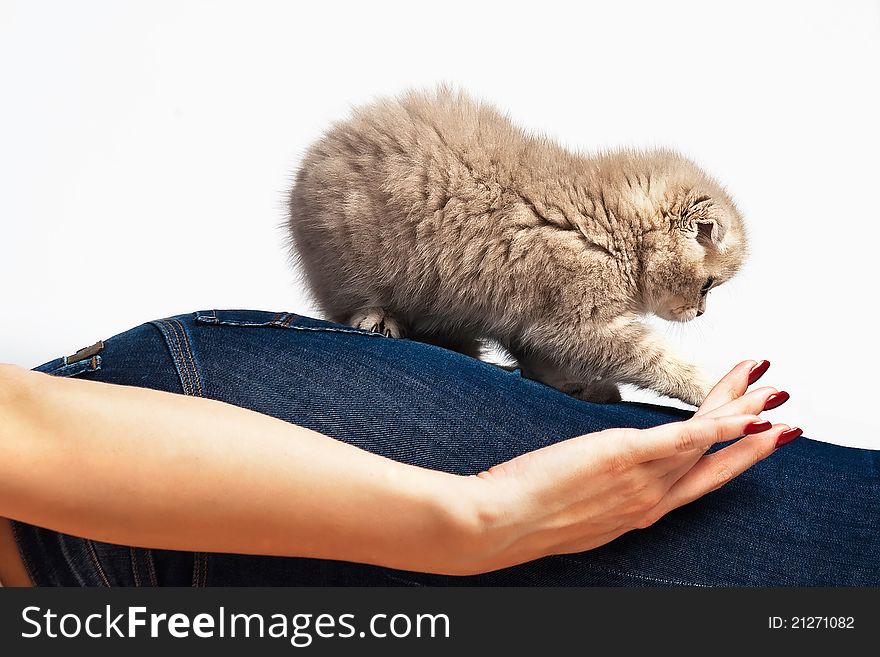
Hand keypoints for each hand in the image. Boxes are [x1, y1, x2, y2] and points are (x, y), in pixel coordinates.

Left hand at [463, 360, 800, 572]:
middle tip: (782, 410)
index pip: (696, 480)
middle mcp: (650, 500)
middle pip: (713, 461)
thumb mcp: (579, 508)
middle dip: (752, 434)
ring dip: (741, 412)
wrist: (501, 523)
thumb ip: (605, 488)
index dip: (730, 459)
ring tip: (767, 387)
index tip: (753, 438)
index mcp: (640, 511)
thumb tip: (604, 469)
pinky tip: (744, 411)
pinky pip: (684, 439)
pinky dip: (718, 426)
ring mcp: (641, 480)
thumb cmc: (529, 513)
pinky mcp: (625, 456)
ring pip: (705, 442)